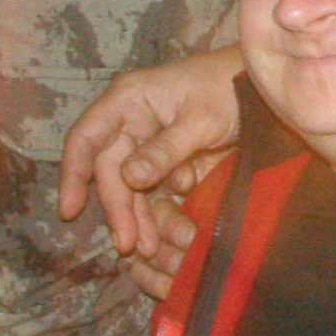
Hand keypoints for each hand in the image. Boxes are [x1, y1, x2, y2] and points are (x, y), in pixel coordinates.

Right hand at [55, 48, 241, 300]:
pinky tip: (165, 235)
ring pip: (132, 187)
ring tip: (147, 249)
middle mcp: (131, 122)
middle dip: (119, 208)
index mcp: (128, 100)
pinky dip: (160, 212)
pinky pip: (156, 191)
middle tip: (128, 244)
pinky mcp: (170, 161)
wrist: (266, 86)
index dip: (73, 174)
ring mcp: (150, 143)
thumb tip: (129, 178)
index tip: (70, 209)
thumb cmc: (229, 87)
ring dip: (138, 217)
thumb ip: (165, 149)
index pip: (86, 138)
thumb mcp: (200, 119)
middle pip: (110, 171)